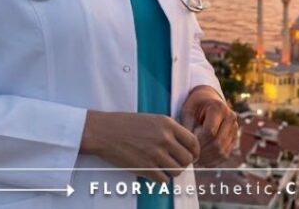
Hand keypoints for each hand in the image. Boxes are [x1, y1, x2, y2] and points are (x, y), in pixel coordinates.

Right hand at [80, 111, 199, 183]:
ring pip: (177, 171)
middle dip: (183, 164)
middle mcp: (164, 138)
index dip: (195, 152)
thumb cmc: (126, 125)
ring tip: (163, 168)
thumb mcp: (152, 119)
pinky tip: (154, 173)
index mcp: (168, 124)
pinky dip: (161, 179)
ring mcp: (155, 153)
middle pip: (187, 159)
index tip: (191, 157)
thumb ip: (170, 130)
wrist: (104, 131)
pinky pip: (164, 180)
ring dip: (172, 172)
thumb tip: (185, 146)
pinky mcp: (145, 167)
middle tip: (174, 163)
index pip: (193, 142)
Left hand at [179, 86, 237, 166]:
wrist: (208, 101)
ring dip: (207, 159)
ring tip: (194, 160)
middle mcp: (230, 117)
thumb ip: (187, 127)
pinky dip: (213, 161)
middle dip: (202, 153)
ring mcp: (234, 128)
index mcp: (218, 108)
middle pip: (217, 143)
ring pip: (222, 151)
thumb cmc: (195, 106)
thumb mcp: (187, 111)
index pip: (210, 132)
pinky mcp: (234, 138)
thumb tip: (186, 148)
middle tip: (189, 157)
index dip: (197, 143)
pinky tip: (202, 161)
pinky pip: (225, 154)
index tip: (186, 147)